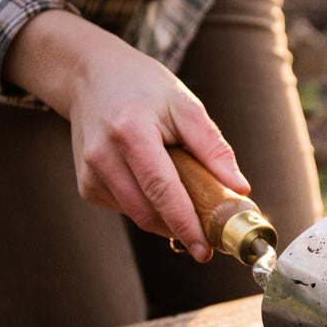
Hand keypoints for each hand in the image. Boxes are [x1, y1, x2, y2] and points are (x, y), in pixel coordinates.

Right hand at [4, 10, 248, 261]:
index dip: (185, 224)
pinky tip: (155, 185)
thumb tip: (240, 189)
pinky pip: (127, 209)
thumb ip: (213, 148)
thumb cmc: (144, 88)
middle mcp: (103, 156)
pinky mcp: (86, 185)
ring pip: (138, 216)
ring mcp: (90, 173)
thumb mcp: (185, 105)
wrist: (91, 77)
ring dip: (167, 220)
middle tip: (211, 234)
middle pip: (148, 211)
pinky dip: (148, 207)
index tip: (205, 249)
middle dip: (181, 228)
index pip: (162, 190)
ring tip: (189, 203)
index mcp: (131, 132)